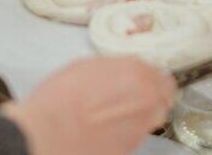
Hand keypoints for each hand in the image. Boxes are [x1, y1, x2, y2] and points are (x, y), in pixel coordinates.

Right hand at [0, 57, 175, 154]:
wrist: (47, 133)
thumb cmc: (60, 96)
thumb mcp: (87, 66)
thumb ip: (116, 69)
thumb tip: (124, 74)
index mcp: (137, 73)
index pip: (163, 78)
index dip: (153, 80)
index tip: (144, 83)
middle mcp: (147, 100)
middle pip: (163, 100)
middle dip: (152, 98)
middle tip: (133, 99)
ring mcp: (141, 127)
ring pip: (152, 119)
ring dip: (140, 116)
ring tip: (115, 117)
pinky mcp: (130, 149)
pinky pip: (135, 137)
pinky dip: (126, 133)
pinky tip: (106, 131)